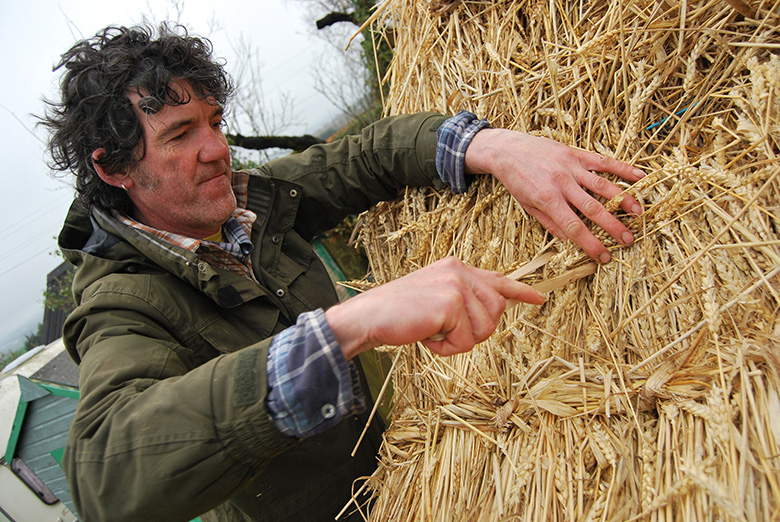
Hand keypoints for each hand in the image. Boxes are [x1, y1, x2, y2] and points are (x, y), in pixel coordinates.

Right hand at [324, 257, 544, 357]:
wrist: (370, 316)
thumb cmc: (399, 313)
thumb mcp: (435, 298)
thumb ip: (463, 298)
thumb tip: (494, 309)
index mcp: (456, 267)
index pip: (498, 279)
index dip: (521, 291)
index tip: (540, 299)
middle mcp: (460, 271)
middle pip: (497, 311)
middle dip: (477, 330)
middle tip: (446, 332)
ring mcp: (456, 285)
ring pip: (485, 329)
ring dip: (460, 341)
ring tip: (433, 332)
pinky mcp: (451, 305)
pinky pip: (465, 342)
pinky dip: (446, 349)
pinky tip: (426, 337)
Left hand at [465, 129, 644, 263]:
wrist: (507, 150)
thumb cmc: (516, 180)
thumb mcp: (527, 206)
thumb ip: (550, 223)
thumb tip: (569, 241)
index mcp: (548, 200)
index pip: (574, 228)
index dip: (591, 244)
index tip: (604, 256)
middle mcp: (562, 184)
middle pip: (593, 208)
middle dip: (613, 226)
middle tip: (629, 240)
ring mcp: (571, 167)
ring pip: (603, 185)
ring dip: (624, 199)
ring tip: (639, 213)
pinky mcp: (576, 154)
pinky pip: (603, 161)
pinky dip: (623, 168)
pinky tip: (640, 176)